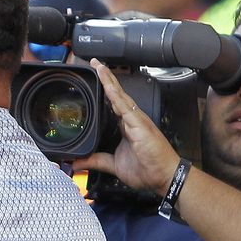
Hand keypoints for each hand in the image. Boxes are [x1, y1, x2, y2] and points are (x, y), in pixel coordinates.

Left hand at [70, 59, 180, 195]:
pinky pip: (125, 106)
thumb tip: (77, 163)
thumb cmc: (146, 169)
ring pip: (120, 96)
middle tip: (94, 63)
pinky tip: (108, 84)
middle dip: (105, 78)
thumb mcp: (113, 165)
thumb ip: (95, 160)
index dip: (104, 90)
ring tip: (99, 66)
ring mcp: (136, 120)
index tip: (94, 78)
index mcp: (126, 126)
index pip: (112, 103)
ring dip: (109, 80)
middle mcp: (131, 120)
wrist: (163, 177)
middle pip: (116, 94)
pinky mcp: (140, 124)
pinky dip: (116, 95)